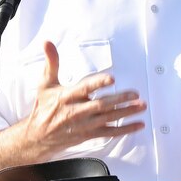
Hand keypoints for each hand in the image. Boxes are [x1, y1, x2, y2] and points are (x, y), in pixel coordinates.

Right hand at [21, 41, 145, 154]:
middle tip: (135, 94)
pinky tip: (138, 124)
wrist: (39, 136)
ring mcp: (84, 125)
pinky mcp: (89, 135)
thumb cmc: (44, 108)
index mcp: (67, 96)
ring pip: (108, 118)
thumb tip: (48, 43)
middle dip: (120, 99)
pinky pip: (109, 133)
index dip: (98, 83)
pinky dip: (125, 129)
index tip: (111, 79)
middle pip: (101, 105)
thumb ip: (51, 63)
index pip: (85, 88)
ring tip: (141, 106)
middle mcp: (76, 111)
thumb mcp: (45, 84)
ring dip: (126, 112)